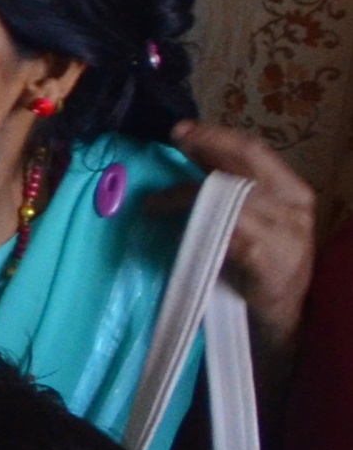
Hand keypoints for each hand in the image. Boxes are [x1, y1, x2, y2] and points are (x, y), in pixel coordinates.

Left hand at [166, 121, 317, 354]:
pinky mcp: (267, 256)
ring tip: (155, 200)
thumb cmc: (259, 268)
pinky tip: (168, 221)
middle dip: (204, 146)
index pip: (255, 152)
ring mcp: (285, 231)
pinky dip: (190, 221)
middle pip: (245, 162)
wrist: (278, 319)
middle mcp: (294, 206)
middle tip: (171, 140)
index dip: (217, 136)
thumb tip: (193, 159)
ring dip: (185, 193)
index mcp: (293, 193)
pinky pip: (224, 228)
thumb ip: (233, 192)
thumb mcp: (253, 223)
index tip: (182, 130)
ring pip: (229, 194)